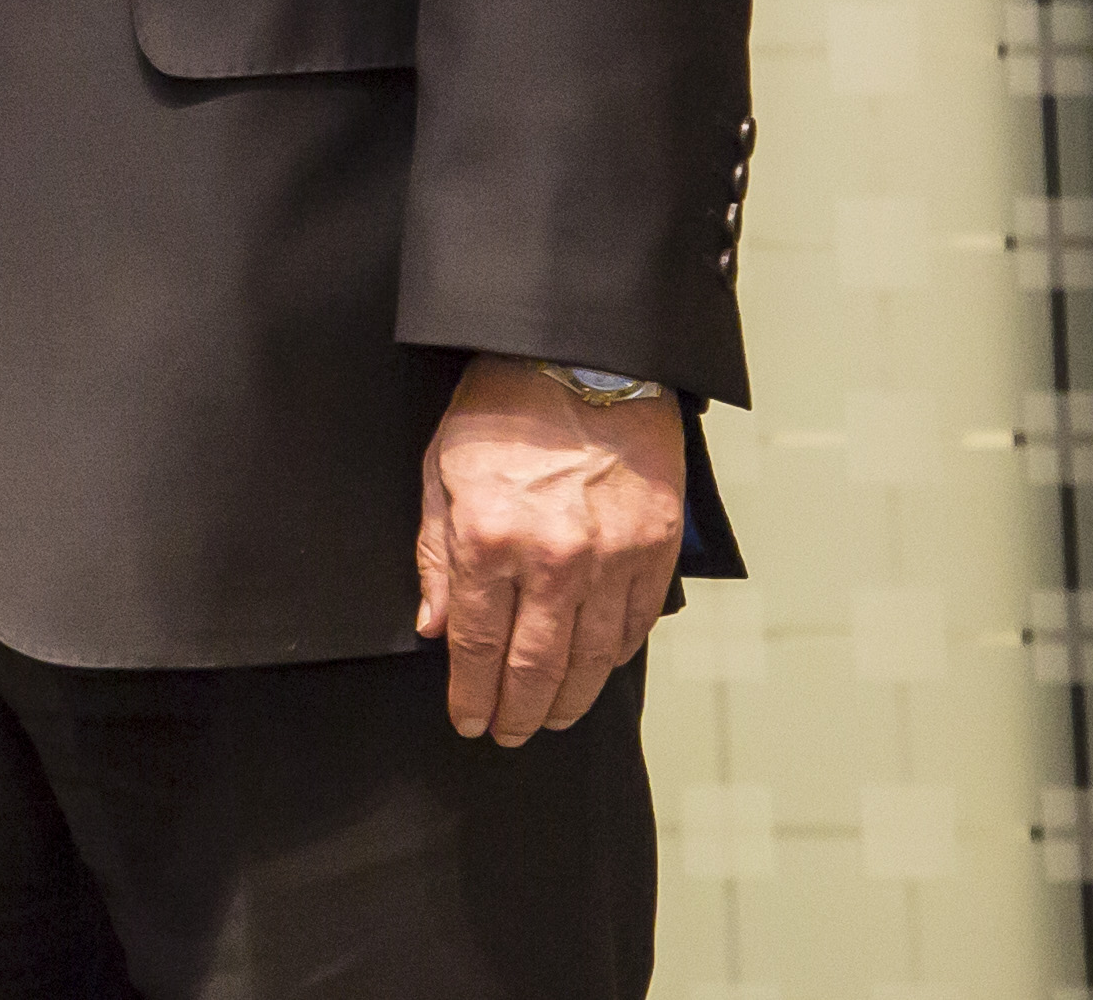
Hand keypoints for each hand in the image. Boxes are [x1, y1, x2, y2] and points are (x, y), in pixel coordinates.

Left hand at [417, 356, 686, 743]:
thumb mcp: (441, 472)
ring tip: (549, 718)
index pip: (478, 647)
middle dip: (517, 711)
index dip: (471, 695)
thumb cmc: (501, 409)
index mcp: (491, 539)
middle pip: (536, 667)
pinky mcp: (655, 550)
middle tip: (507, 734)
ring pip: (592, 659)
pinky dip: (614, 657)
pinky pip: (634, 625)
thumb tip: (437, 627)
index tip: (468, 721)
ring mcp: (612, 559)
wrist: (582, 359)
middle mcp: (554, 560)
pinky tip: (596, 671)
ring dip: (569, 699)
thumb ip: (438, 555)